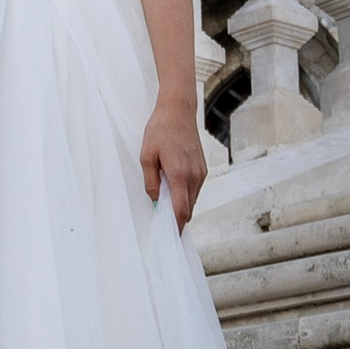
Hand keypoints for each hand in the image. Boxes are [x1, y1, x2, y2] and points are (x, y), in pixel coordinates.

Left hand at [140, 99, 208, 230]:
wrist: (178, 110)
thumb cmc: (160, 130)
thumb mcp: (147, 156)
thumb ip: (151, 181)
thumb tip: (156, 200)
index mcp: (180, 175)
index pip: (181, 211)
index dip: (176, 227)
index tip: (170, 238)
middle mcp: (194, 176)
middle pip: (189, 209)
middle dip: (177, 218)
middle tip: (163, 223)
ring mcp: (201, 172)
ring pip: (192, 199)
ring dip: (181, 205)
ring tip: (165, 202)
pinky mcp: (203, 167)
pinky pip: (195, 189)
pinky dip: (186, 194)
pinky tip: (173, 188)